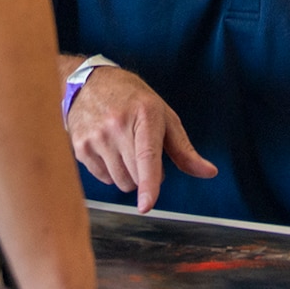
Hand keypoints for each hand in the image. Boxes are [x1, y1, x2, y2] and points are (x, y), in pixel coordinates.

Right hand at [67, 67, 216, 212]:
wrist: (90, 82)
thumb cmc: (132, 100)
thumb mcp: (163, 117)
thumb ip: (184, 150)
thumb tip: (209, 172)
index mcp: (144, 115)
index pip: (147, 156)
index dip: (149, 184)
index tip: (146, 205)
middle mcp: (117, 125)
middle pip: (136, 177)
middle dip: (144, 174)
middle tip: (141, 149)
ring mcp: (96, 136)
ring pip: (120, 181)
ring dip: (128, 175)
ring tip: (124, 148)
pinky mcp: (80, 146)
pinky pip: (103, 178)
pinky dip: (110, 171)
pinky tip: (108, 149)